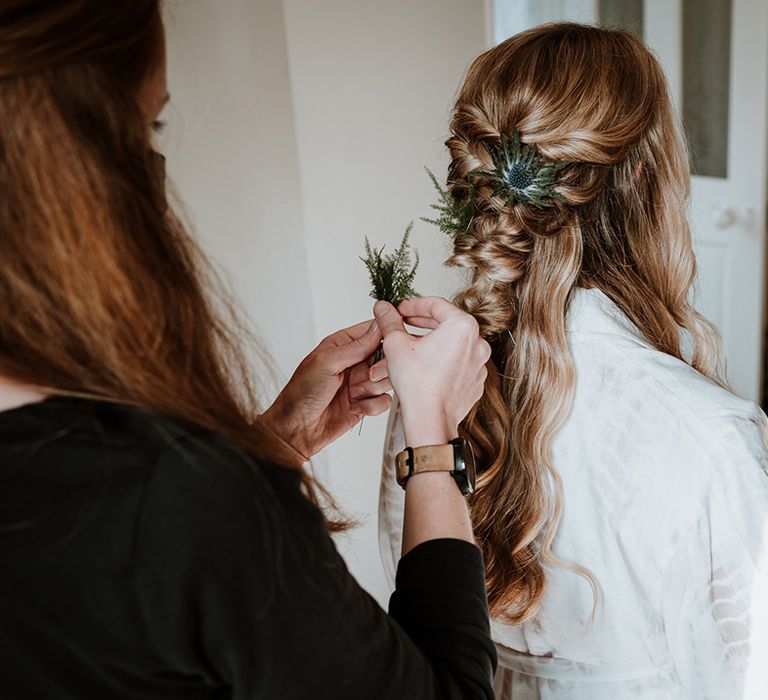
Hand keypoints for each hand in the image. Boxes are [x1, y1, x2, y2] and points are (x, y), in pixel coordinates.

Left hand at [260, 319, 392, 458]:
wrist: (297, 428)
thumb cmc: (301, 393)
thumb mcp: (326, 363)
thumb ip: (355, 346)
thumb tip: (378, 328)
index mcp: (343, 344)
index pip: (373, 330)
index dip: (386, 333)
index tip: (392, 342)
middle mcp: (355, 361)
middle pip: (387, 355)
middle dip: (380, 367)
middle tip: (368, 375)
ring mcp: (361, 382)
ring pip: (387, 378)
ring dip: (372, 388)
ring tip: (354, 394)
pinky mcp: (366, 402)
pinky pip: (384, 400)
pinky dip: (372, 405)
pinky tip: (355, 407)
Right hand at [372, 297, 490, 446]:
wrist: (430, 419)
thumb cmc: (418, 385)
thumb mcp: (396, 344)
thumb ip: (390, 321)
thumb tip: (383, 308)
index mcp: (463, 327)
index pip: (436, 304)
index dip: (413, 305)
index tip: (401, 310)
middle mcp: (477, 343)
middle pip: (446, 324)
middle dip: (421, 324)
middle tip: (403, 324)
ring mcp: (479, 363)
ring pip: (451, 345)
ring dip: (430, 343)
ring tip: (410, 347)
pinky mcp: (475, 380)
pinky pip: (457, 363)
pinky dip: (442, 361)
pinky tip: (424, 366)